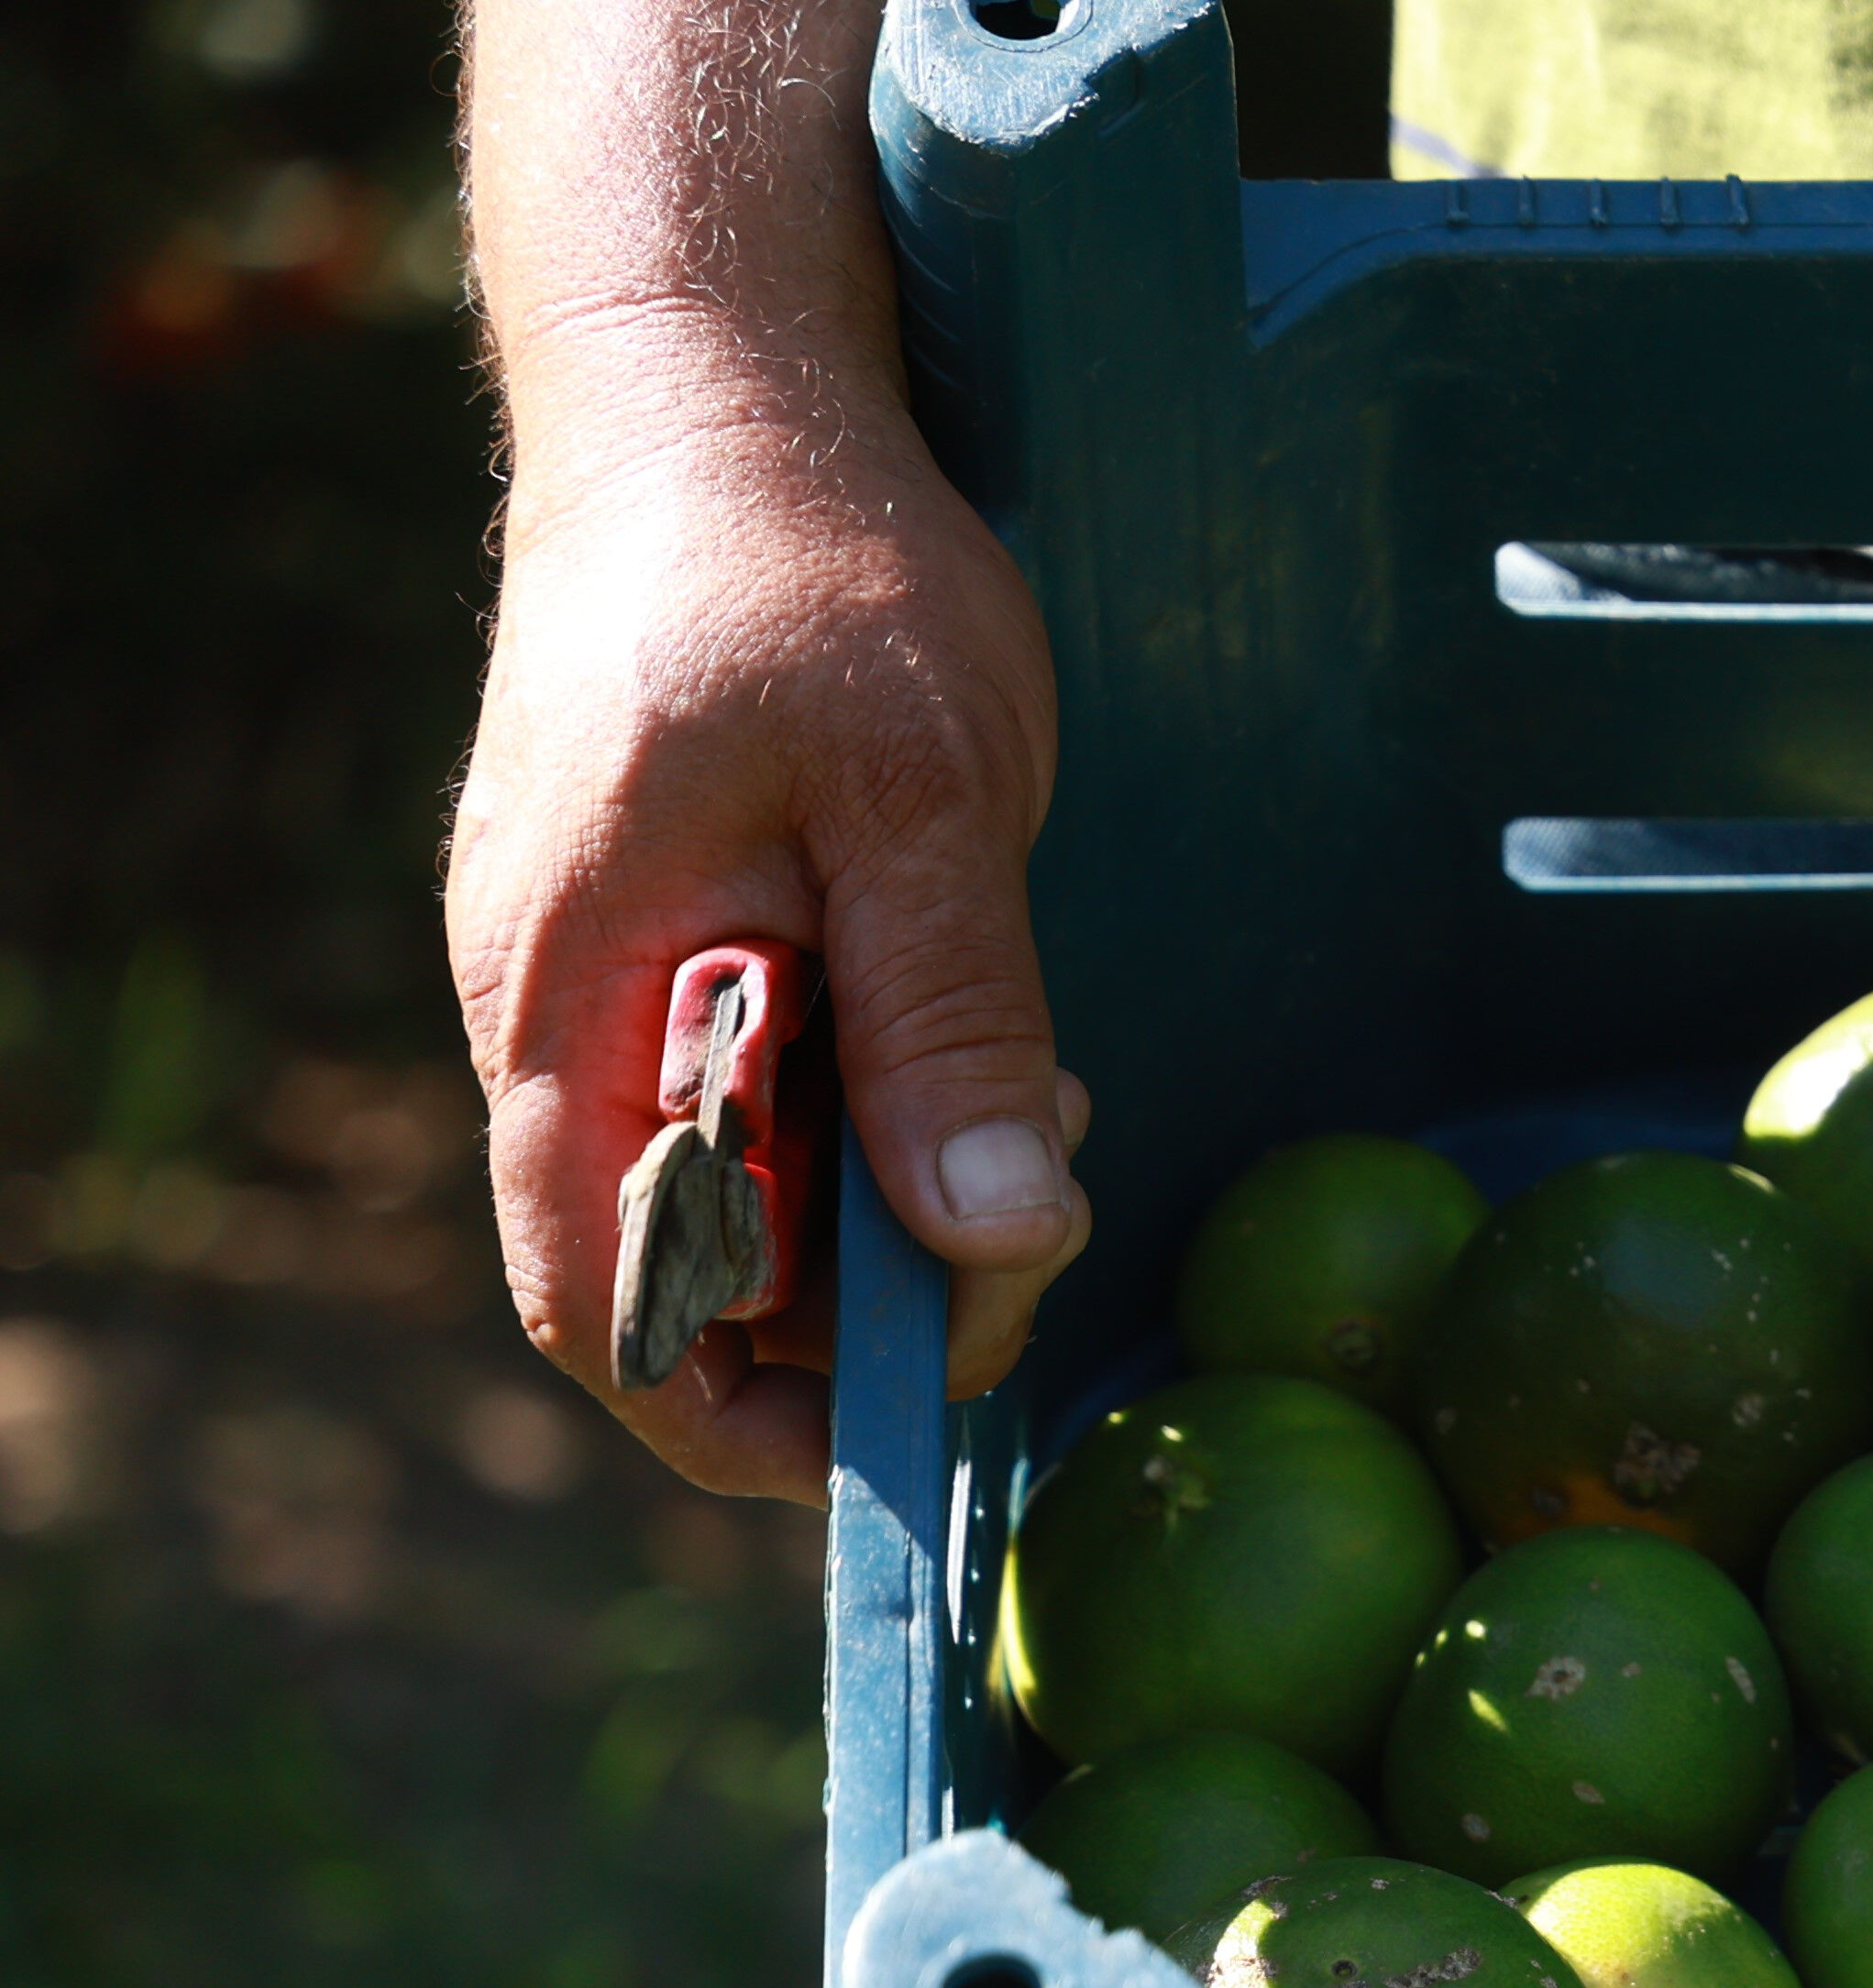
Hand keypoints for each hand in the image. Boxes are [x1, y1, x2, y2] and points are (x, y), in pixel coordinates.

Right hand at [448, 380, 1092, 1501]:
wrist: (719, 395)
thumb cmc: (815, 567)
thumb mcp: (925, 790)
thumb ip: (954, 1020)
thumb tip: (993, 1244)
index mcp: (578, 997)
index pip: (600, 1304)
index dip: (732, 1416)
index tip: (904, 1434)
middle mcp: (559, 1013)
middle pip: (679, 1273)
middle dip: (858, 1309)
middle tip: (1032, 1241)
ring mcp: (606, 978)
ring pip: (736, 1189)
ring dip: (887, 1212)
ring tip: (1041, 1137)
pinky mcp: (671, 941)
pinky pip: (759, 1097)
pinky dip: (877, 1125)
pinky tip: (992, 1076)